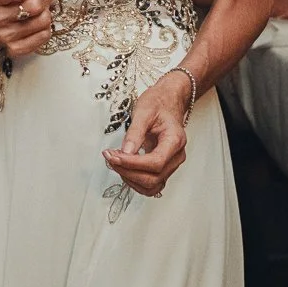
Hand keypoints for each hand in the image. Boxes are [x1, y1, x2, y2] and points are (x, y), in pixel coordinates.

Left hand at [104, 71, 195, 197]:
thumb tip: (125, 153)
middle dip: (128, 172)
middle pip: (153, 178)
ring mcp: (171, 164)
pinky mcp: (164, 167)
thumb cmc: (158, 103)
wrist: (167, 101)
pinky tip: (123, 169)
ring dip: (130, 179)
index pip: (156, 162)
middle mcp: (177, 156)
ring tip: (115, 163)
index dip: (133, 164)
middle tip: (110, 158)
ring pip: (152, 185)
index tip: (115, 157)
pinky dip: (135, 181)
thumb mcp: (143, 111)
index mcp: (175, 140)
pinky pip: (151, 184)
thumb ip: (134, 133)